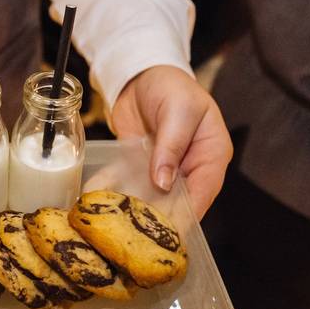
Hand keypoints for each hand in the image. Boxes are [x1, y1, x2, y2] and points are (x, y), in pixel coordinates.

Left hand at [109, 66, 231, 218]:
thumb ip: (171, 145)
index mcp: (211, 154)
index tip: (169, 233)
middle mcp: (190, 167)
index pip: (204, 192)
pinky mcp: (140, 166)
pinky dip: (115, 191)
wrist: (142, 73)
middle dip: (157, 218)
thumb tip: (165, 182)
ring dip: (134, 209)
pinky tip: (98, 200)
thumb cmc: (171, 86)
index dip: (187, 214)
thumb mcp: (178, 111)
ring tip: (114, 223)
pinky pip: (129, 184)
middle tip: (135, 235)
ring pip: (152, 197)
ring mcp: (164, 169)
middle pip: (178, 201)